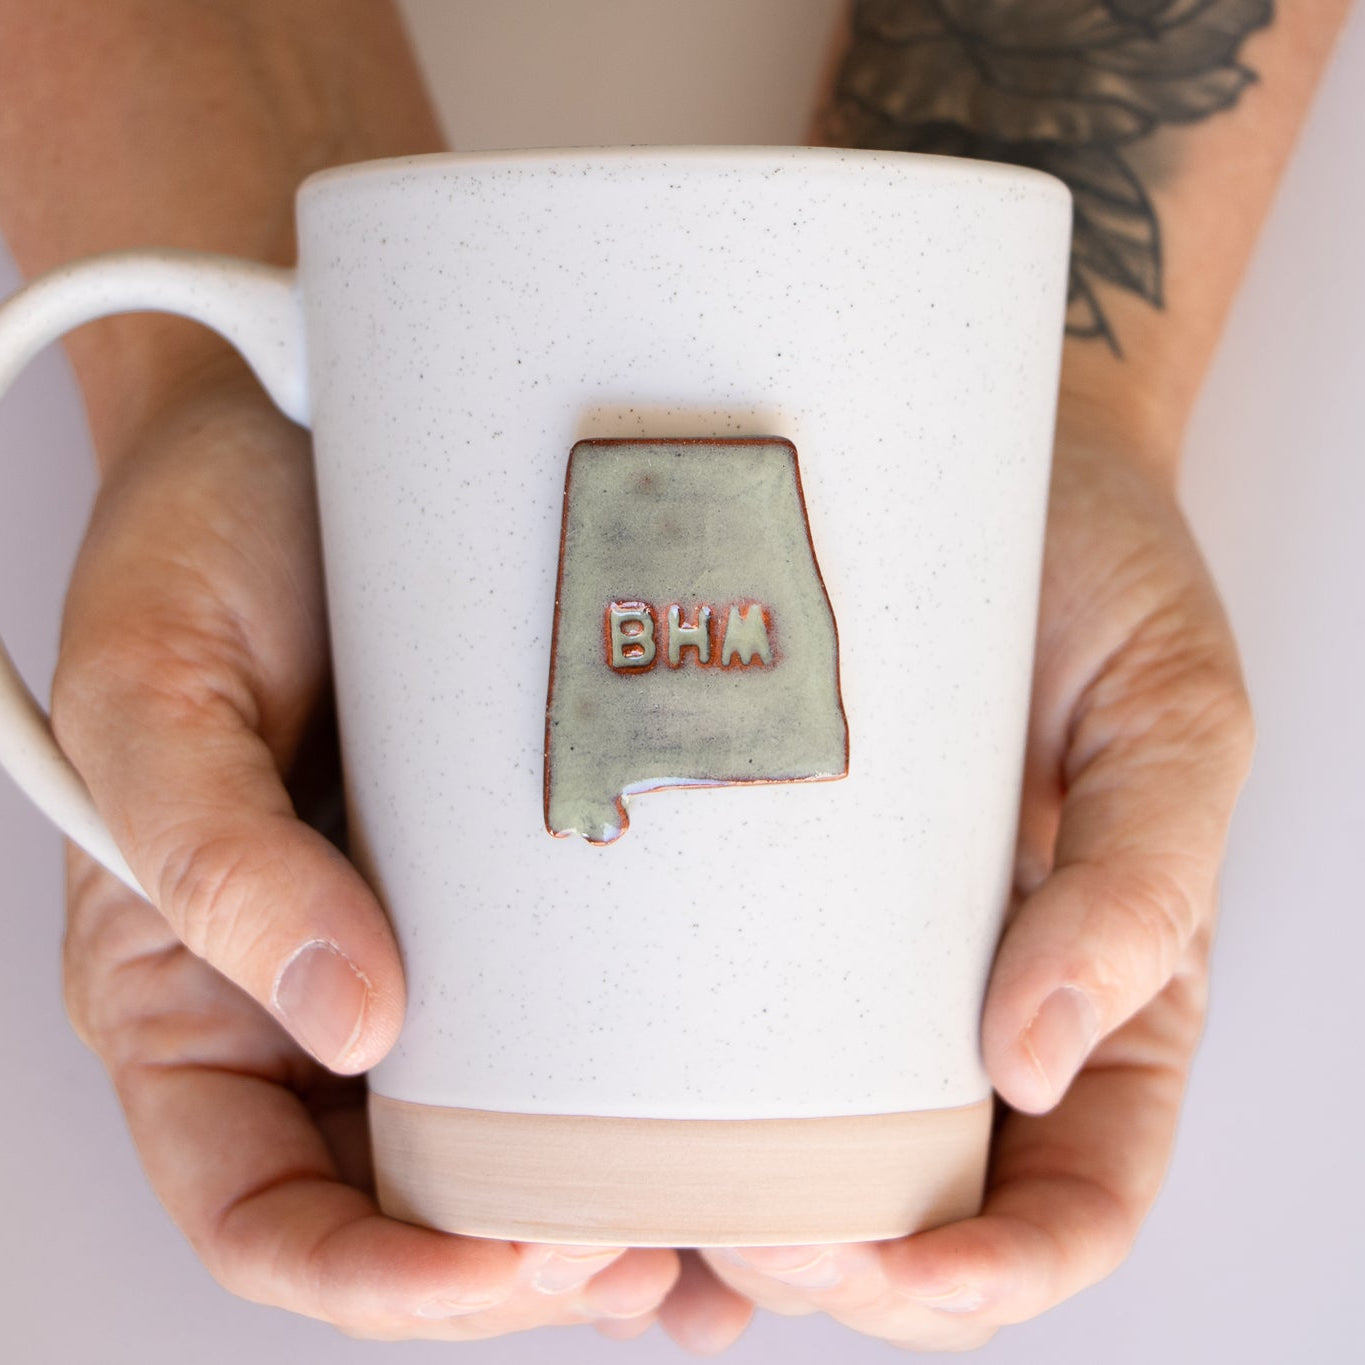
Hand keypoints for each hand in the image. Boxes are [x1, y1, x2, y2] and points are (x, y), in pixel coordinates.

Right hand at [54, 363, 679, 1339]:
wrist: (305, 437)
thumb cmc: (196, 548)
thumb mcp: (154, 689)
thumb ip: (211, 859)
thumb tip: (351, 1020)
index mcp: (199, 1000)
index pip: (265, 1217)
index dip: (378, 1279)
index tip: (499, 1264)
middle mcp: (324, 996)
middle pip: (412, 1211)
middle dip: (522, 1268)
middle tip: (644, 1257)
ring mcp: (438, 945)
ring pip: (515, 1142)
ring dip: (614, 1209)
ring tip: (729, 1230)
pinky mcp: (530, 880)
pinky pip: (590, 1017)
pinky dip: (658, 1089)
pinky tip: (746, 1102)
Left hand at [648, 433, 1254, 1351]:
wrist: (981, 461)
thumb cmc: (1103, 583)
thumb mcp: (1175, 721)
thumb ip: (1147, 890)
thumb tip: (1037, 1061)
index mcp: (1092, 990)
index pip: (1065, 1201)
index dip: (991, 1278)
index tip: (894, 1274)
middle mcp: (958, 993)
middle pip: (908, 1204)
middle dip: (831, 1270)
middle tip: (740, 1245)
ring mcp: (843, 943)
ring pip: (790, 1137)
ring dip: (719, 1212)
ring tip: (641, 1214)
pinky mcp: (748, 872)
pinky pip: (702, 1004)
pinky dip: (652, 1083)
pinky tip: (590, 1095)